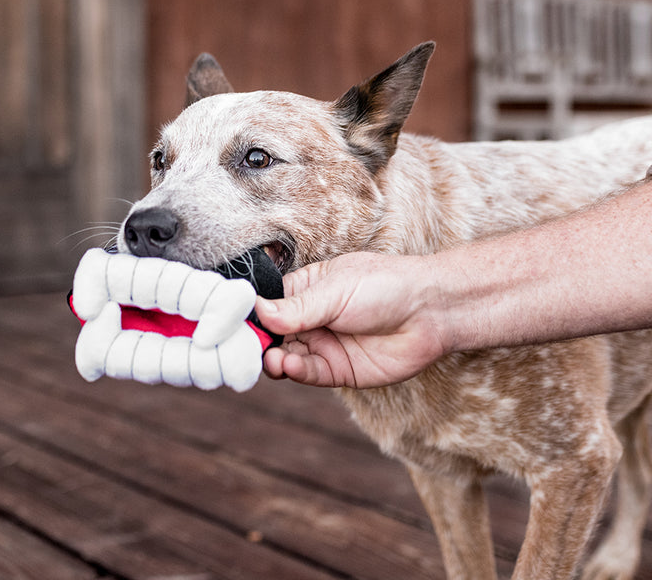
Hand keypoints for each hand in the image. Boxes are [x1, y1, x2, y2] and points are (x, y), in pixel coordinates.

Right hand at [255, 253, 446, 387]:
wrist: (430, 312)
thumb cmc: (385, 286)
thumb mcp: (336, 290)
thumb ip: (297, 307)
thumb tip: (258, 312)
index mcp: (306, 290)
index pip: (267, 303)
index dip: (250, 314)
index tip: (230, 322)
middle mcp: (310, 319)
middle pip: (271, 335)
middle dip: (256, 342)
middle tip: (244, 347)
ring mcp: (323, 345)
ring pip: (285, 357)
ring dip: (273, 358)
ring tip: (271, 357)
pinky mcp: (337, 371)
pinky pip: (308, 374)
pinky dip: (294, 371)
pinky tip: (289, 364)